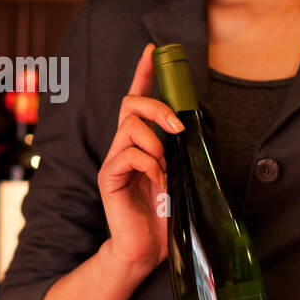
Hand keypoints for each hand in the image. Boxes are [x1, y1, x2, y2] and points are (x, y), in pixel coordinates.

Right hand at [97, 43, 182, 286]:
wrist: (145, 248)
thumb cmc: (163, 213)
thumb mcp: (179, 174)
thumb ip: (179, 151)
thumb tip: (189, 126)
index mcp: (140, 142)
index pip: (138, 99)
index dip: (144, 73)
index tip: (153, 51)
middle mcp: (124, 145)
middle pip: (129, 103)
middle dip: (156, 106)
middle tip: (178, 127)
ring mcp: (115, 160)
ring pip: (129, 126)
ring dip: (155, 141)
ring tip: (164, 166)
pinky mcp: (109, 178)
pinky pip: (128, 155)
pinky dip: (149, 164)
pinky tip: (157, 182)